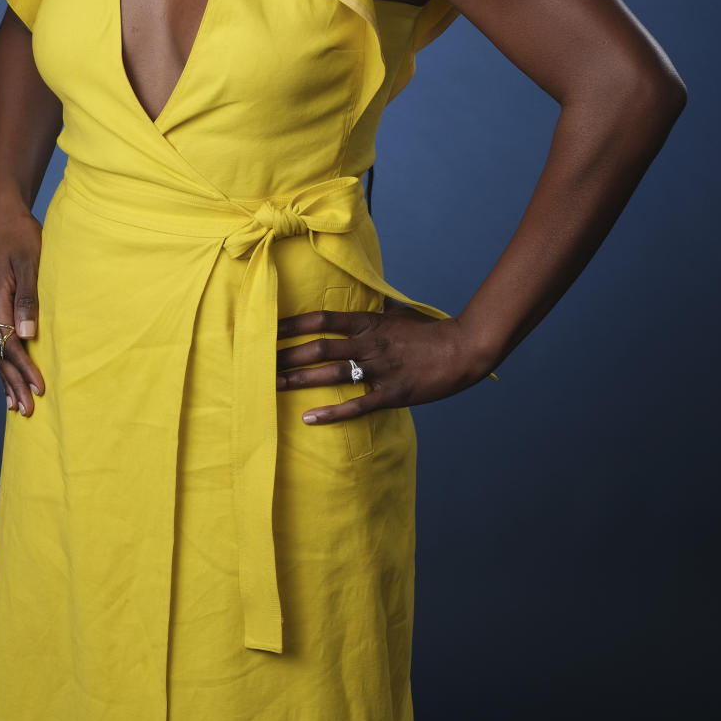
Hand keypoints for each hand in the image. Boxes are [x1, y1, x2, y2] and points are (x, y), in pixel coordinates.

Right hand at [0, 203, 46, 416]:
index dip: (25, 369)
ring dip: (7, 379)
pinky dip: (3, 362)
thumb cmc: (21, 235)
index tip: (40, 389)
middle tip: (27, 411)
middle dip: (14, 384)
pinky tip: (8, 376)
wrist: (5, 215)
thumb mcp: (30, 262)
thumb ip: (28, 298)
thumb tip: (27, 334)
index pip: (9, 345)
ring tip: (15, 406)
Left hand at [275, 306, 494, 425]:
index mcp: (369, 323)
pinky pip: (356, 405)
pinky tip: (308, 418)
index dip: (293, 324)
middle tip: (259, 362)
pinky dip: (331, 413)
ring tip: (272, 386)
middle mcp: (369, 344)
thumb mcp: (399, 313)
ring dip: (299, 381)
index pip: (323, 320)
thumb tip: (361, 301)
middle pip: (318, 348)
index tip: (268, 328)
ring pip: (331, 375)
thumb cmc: (430, 331)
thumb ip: (376, 311)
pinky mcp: (391, 394)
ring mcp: (379, 369)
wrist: (462, 350)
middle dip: (286, 356)